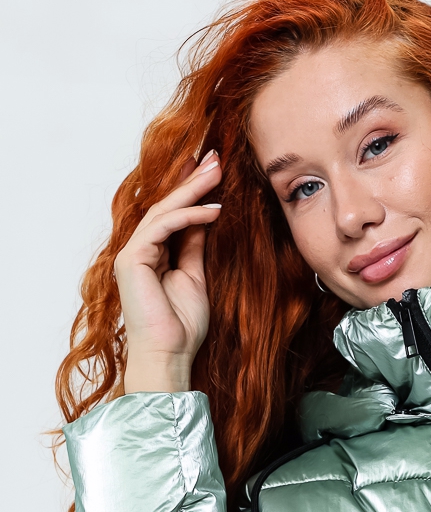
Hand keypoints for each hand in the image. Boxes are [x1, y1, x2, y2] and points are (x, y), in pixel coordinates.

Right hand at [116, 151, 222, 393]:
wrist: (170, 354)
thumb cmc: (182, 326)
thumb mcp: (195, 276)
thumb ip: (195, 246)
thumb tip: (206, 217)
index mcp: (152, 255)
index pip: (173, 214)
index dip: (192, 191)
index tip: (214, 171)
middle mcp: (139, 250)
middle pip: (166, 206)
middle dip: (192, 180)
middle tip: (215, 157)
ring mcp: (132, 253)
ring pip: (163, 211)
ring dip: (192, 190)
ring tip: (217, 173)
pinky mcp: (133, 259)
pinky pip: (163, 227)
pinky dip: (189, 217)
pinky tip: (213, 210)